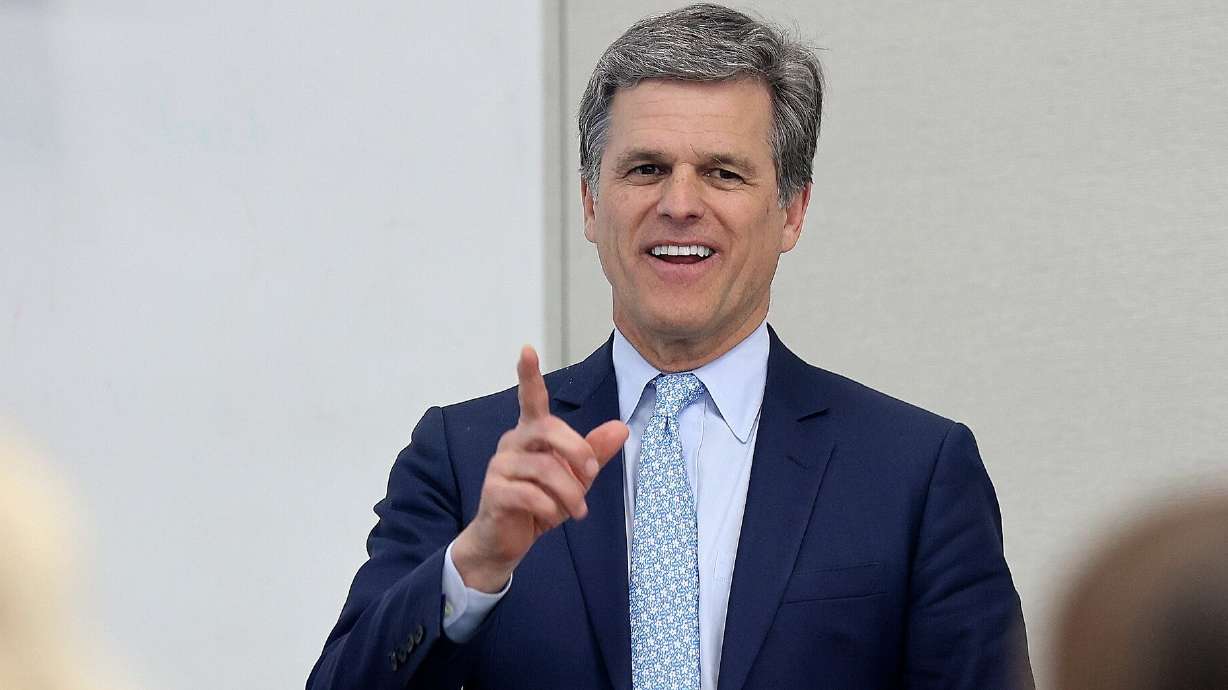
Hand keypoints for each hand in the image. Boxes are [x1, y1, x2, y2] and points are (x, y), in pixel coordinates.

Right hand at [452, 346, 627, 592]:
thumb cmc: (540, 502)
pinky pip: (530, 494)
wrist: (508, 541)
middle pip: (548, 429)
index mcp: (531, 433)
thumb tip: (621, 428)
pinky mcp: (494, 492)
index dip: (528, 374)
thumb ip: (594, 452)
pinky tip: (552, 517)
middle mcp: (513, 442)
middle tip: (592, 474)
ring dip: (570, 492)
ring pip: (544, 468)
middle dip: (577, 450)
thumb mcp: (575, 478)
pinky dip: (550, 507)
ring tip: (577, 510)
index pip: (530, 398)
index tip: (526, 349)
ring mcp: (500, 466)